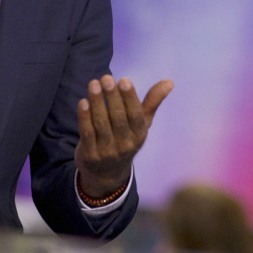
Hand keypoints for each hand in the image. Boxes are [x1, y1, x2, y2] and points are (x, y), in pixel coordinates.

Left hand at [74, 75, 172, 197]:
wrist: (107, 174)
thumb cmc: (126, 139)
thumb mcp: (141, 124)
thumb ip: (152, 102)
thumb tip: (169, 81)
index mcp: (139, 135)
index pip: (136, 115)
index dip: (130, 98)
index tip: (124, 80)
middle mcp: (125, 144)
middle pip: (118, 118)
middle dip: (112, 96)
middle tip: (106, 78)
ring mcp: (107, 151)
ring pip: (101, 124)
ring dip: (97, 102)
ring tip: (93, 83)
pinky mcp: (90, 155)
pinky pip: (87, 133)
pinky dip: (84, 117)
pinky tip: (83, 102)